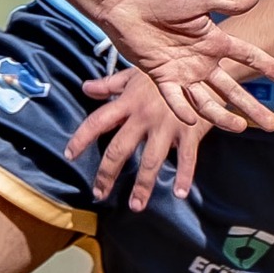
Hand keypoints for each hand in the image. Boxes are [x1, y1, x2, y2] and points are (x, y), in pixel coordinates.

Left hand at [65, 64, 273, 210]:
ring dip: (143, 186)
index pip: (98, 121)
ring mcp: (167, 125)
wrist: (203, 66)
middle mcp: (144, 116)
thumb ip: (110, 85)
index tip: (69, 155)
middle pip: (119, 149)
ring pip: (150, 161)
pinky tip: (179, 193)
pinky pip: (186, 158)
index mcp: (128, 102)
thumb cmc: (166, 72)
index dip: (81, 138)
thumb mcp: (135, 74)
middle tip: (99, 193)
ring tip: (136, 206)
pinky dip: (184, 177)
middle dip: (107, 173)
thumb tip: (85, 89)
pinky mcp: (190, 131)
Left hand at [96, 0, 273, 127]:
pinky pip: (173, 98)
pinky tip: (192, 121)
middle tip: (271, 124)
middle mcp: (201, 59)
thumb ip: (228, 2)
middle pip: (231, 88)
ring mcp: (182, 70)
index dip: (267, 66)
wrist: (127, 0)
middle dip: (251, 105)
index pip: (247, 55)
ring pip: (206, 100)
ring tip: (240, 128)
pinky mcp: (160, 76)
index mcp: (214, 39)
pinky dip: (181, 109)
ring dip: (222, 115)